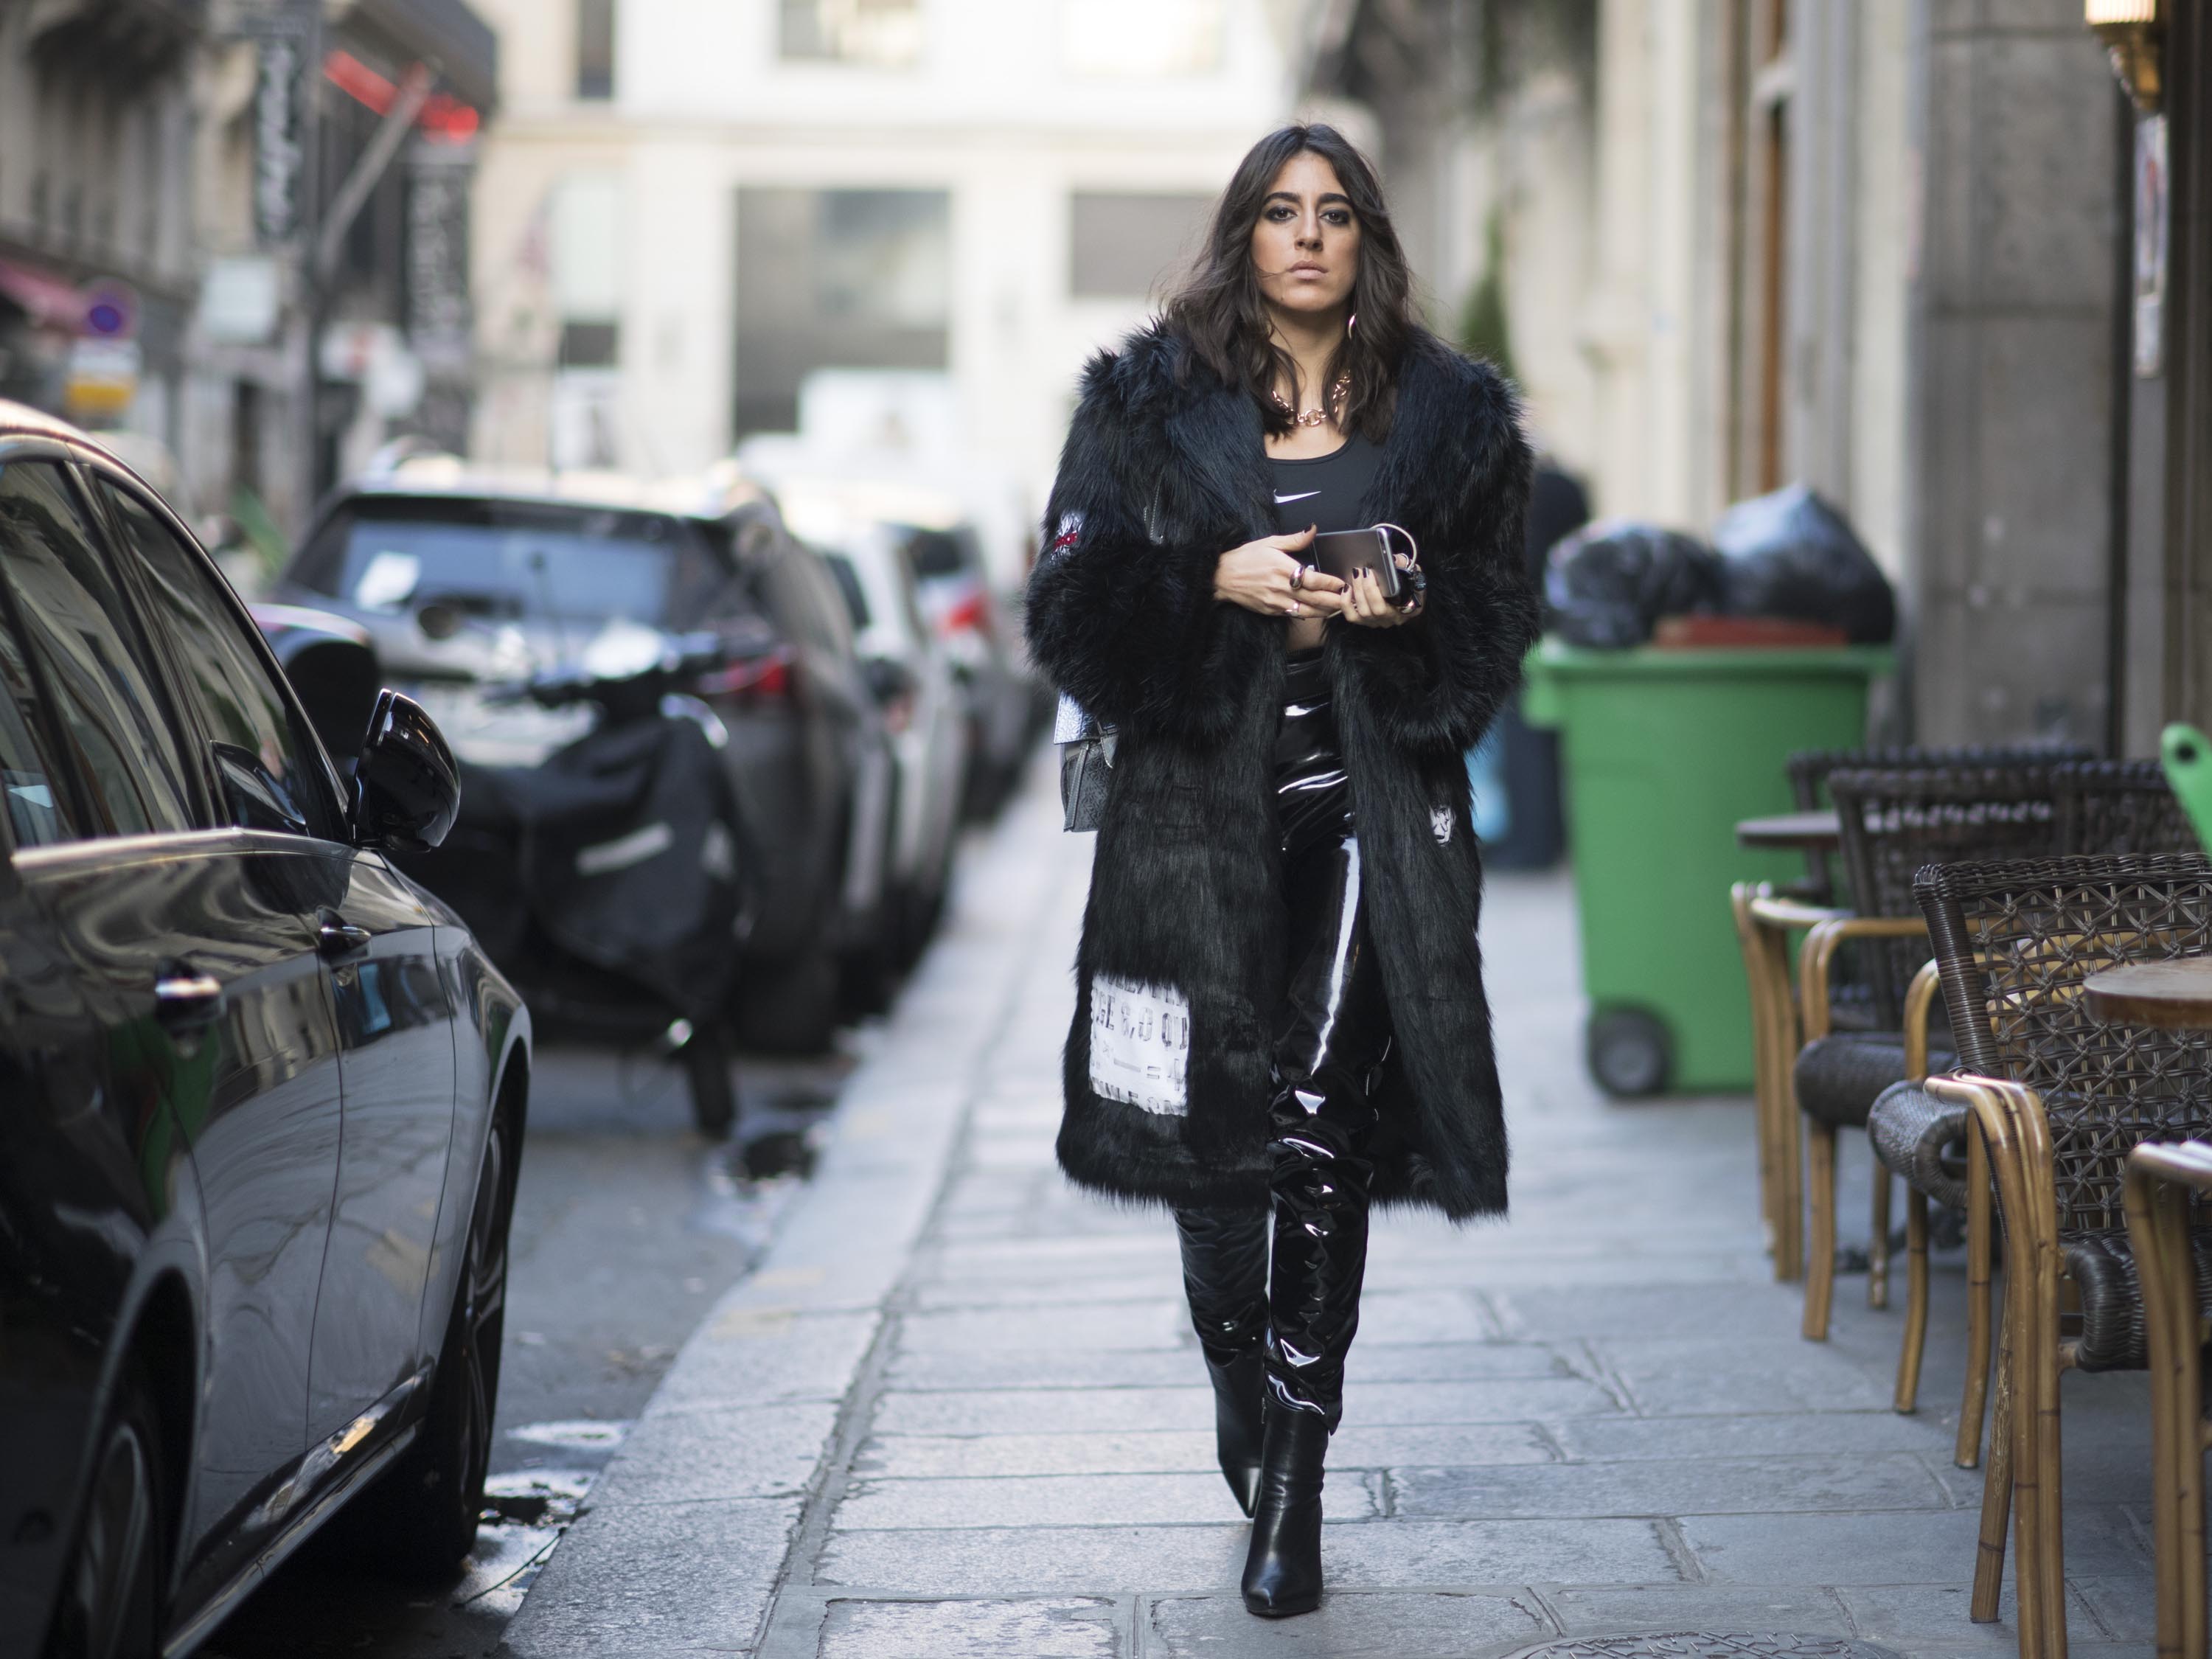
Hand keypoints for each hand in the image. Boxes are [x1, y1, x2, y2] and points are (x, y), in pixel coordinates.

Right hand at [1212, 527, 1346, 619]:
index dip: (1331, 583)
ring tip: (1338, 609)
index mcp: (1282, 568)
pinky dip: (1308, 615)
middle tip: (1348, 600)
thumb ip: (1294, 539)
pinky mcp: (1271, 611)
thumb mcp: (1269, 542)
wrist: (1222, 577)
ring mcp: (1276, 601)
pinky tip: (1318, 612)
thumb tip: (1313, 529)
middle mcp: (1281, 587)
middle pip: (1315, 598)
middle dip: (1334, 600)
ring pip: (1307, 611)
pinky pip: (1294, 615)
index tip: (1342, 583)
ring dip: (1324, 611)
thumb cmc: (1245, 557)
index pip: (1314, 579)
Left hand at [1340, 553, 1420, 628]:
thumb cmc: (1405, 580)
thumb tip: (1392, 560)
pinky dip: (1346, 602)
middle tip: (1364, 571)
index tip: (1376, 574)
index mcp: (1412, 608)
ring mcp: (1379, 621)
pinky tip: (1347, 588)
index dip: (1390, 591)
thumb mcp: (1409, 571)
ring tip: (1356, 575)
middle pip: (1378, 610)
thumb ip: (1403, 565)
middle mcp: (1394, 618)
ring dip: (1358, 592)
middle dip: (1368, 588)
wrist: (1398, 588)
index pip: (1401, 605)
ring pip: (1365, 613)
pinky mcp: (1365, 622)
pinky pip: (1352, 617)